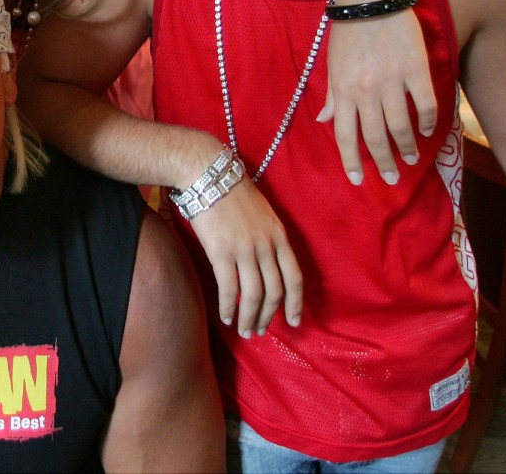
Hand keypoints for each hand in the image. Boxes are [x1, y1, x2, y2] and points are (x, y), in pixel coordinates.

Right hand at [190, 179, 301, 337]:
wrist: (209, 174)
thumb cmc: (232, 190)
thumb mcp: (262, 212)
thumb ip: (267, 237)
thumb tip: (264, 262)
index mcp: (279, 235)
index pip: (294, 277)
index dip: (295, 303)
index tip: (293, 321)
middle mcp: (266, 246)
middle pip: (274, 291)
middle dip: (269, 315)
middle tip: (259, 330)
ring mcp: (245, 250)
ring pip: (253, 295)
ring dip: (249, 317)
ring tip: (244, 330)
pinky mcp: (222, 252)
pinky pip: (229, 288)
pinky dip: (229, 307)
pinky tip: (226, 317)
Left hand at [318, 9, 436, 184]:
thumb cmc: (348, 30)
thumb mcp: (332, 64)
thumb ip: (333, 95)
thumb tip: (324, 120)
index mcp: (342, 90)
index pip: (344, 135)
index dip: (350, 161)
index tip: (357, 180)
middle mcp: (365, 90)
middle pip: (374, 136)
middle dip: (382, 162)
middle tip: (390, 178)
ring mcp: (391, 80)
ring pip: (400, 125)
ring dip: (406, 147)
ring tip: (409, 159)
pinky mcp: (415, 68)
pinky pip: (424, 103)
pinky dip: (427, 121)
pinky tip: (427, 131)